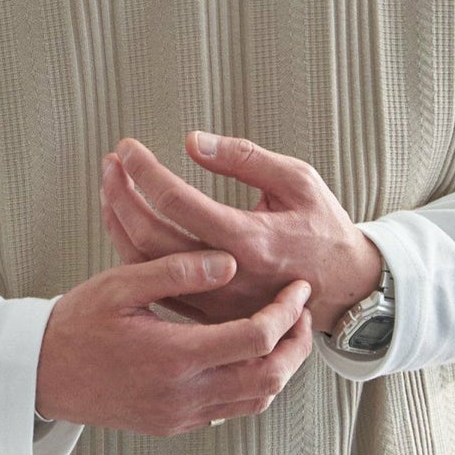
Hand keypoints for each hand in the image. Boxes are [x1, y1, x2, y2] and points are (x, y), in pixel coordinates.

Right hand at [34, 250, 312, 434]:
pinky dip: (254, 384)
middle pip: (270, 377)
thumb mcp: (121, 283)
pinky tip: (249, 354)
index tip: (297, 288)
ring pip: (257, 400)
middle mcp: (184, 394)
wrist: (39, 374)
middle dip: (296, 344)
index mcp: (174, 356)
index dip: (287, 311)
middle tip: (303, 312)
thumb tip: (230, 263)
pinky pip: (231, 410)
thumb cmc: (77, 322)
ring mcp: (181, 415)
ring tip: (284, 331)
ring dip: (280, 366)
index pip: (256, 338)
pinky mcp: (174, 425)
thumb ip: (177, 271)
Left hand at [97, 132, 383, 335]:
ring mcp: (214, 299)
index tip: (129, 147)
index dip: (145, 171)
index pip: (178, 202)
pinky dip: (132, 250)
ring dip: (119, 222)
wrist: (343, 288)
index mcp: (251, 239)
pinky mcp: (208, 313)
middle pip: (151, 236)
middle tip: (111, 163)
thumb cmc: (322, 227)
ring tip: (111, 186)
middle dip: (122, 194)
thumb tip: (192, 142)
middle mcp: (227, 274)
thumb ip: (245, 159)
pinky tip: (125, 222)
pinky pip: (156, 284)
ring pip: (146, 265)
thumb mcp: (298, 180)